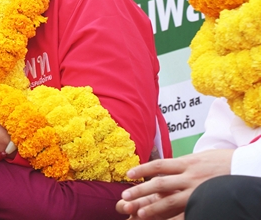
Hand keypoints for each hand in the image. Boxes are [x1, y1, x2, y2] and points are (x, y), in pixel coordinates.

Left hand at [116, 149, 233, 218]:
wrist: (247, 167)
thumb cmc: (225, 162)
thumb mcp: (202, 157)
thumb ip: (185, 163)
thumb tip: (169, 166)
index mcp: (187, 162)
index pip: (158, 165)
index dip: (142, 169)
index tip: (128, 174)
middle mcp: (190, 176)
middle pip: (158, 184)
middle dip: (140, 191)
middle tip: (124, 197)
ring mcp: (197, 190)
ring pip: (169, 200)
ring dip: (152, 207)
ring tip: (138, 213)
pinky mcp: (205, 201)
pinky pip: (186, 212)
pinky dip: (172, 218)